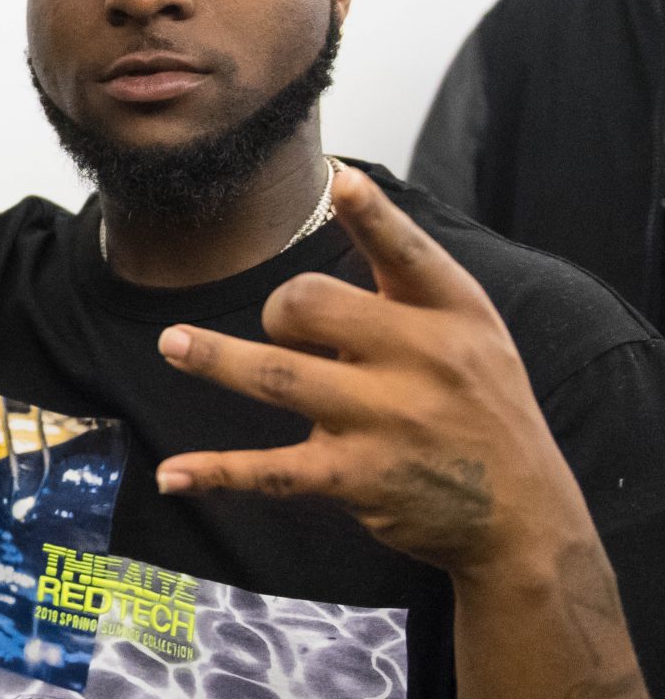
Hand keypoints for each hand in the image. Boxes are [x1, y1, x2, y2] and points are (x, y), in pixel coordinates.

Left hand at [153, 166, 590, 578]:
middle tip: (286, 329)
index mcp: (453, 313)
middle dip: (281, 310)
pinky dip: (218, 473)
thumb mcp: (474, 330)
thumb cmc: (482, 404)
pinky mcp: (357, 479)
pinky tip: (174, 474)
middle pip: (312, 305)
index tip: (341, 183)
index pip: (408, 254)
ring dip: (215, 359)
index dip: (373, 216)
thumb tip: (341, 192)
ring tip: (173, 343)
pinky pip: (272, 471)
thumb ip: (411, 276)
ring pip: (278, 377)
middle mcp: (422, 362)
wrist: (524, 515)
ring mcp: (385, 422)